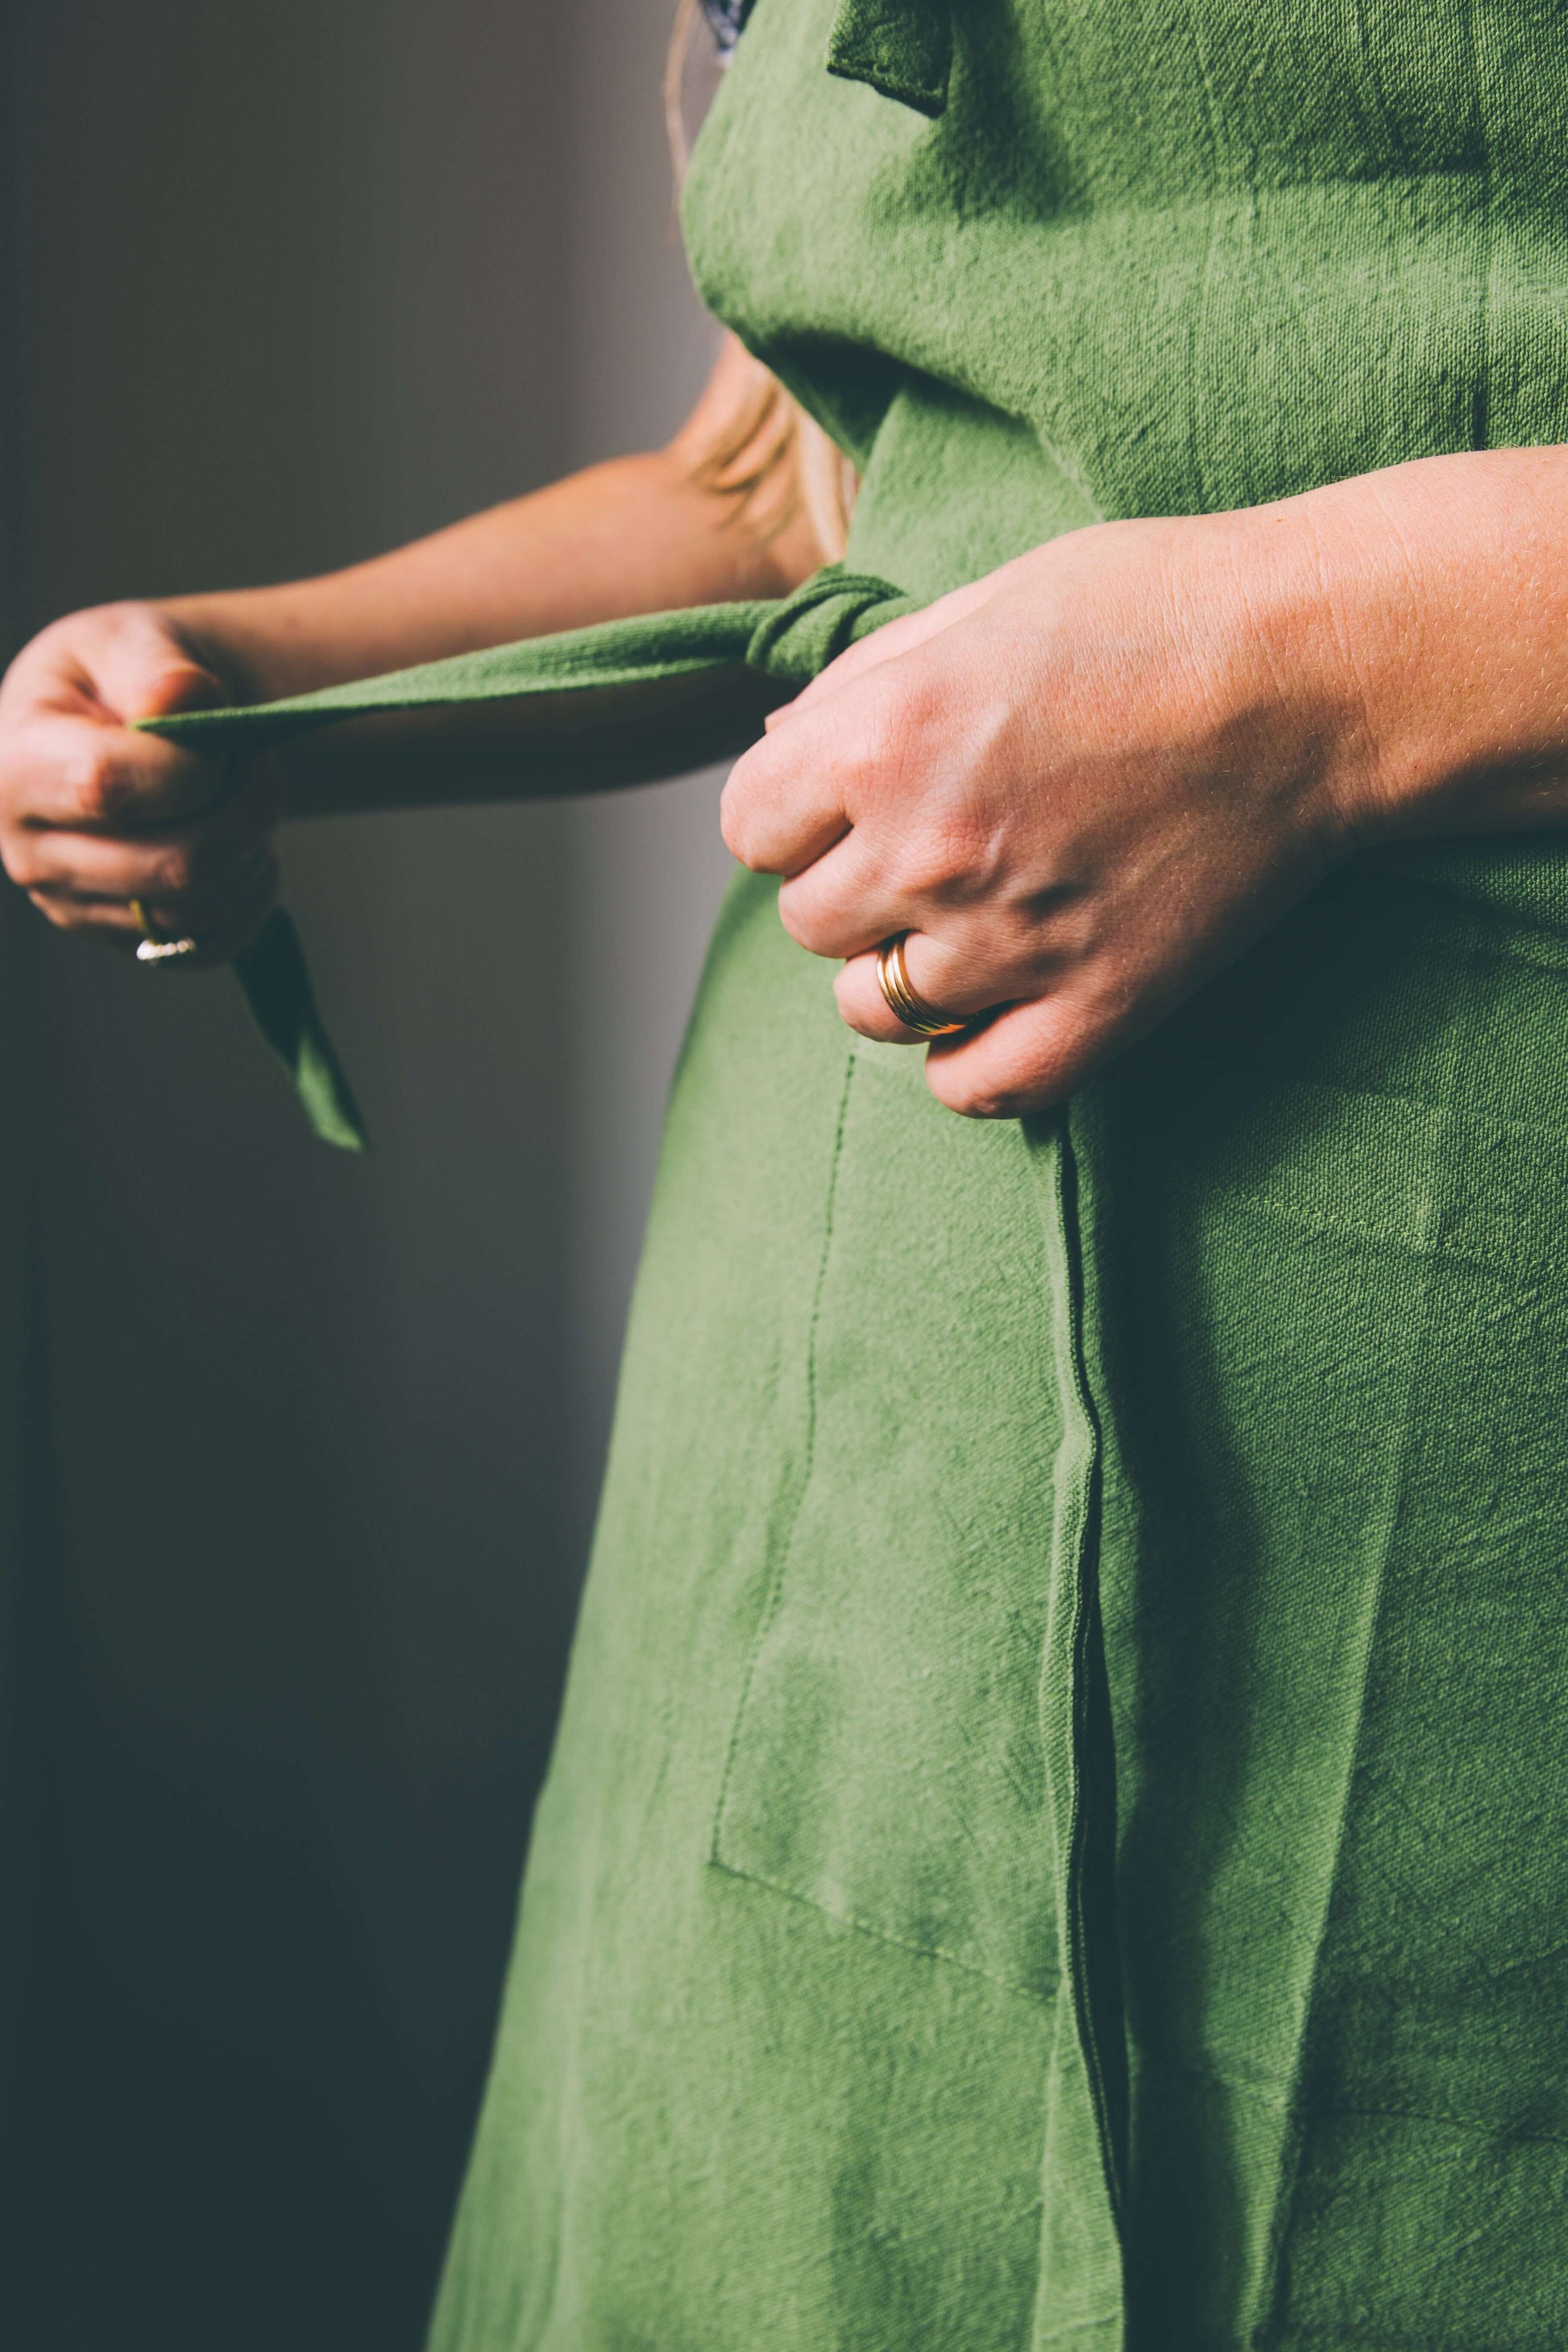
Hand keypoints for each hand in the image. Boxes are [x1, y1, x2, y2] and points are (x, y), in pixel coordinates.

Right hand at [0, 601, 281, 962]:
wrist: (119, 719)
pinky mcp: (116, 935)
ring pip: (197, 912)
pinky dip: (251, 903)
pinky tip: (250, 852)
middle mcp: (31, 849)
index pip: (110, 788)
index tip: (219, 736)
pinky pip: (206, 947)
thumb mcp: (130, 641)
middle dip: (248, 813)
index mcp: (17, 767)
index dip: (192, 767)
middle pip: (172, 866)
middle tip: (262, 767)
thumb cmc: (120, 676)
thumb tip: (179, 702)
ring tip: (253, 801)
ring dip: (253, 854)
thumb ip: (157, 667)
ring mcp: (72, 903)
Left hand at [721, 506, 1383, 1116]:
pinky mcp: (1098, 1007)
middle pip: (808, 921)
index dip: (793, 811)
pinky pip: (973, 1083)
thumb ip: (858, 685)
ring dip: (900, 970)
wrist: (1318, 670)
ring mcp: (1011, 942)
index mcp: (882, 739)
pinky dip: (963, 1059)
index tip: (845, 798)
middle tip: (929, 845)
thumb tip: (772, 748)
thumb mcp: (980, 605)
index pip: (749, 827)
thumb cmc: (1151, 610)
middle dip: (849, 885)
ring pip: (875, 1008)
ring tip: (967, 919)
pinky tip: (990, 1011)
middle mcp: (927, 851)